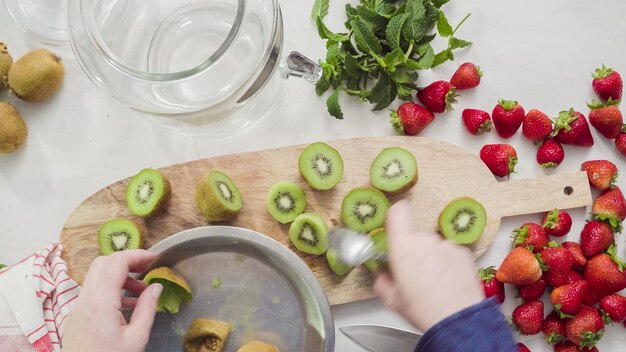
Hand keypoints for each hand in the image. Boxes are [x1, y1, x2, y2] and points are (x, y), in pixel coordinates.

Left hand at [63, 250, 161, 351]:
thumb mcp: (137, 339)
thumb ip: (147, 309)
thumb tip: (155, 287)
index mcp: (100, 304)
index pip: (116, 263)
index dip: (137, 255)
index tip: (155, 259)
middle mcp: (84, 301)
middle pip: (103, 264)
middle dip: (127, 261)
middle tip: (148, 269)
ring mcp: (76, 309)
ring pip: (96, 277)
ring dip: (119, 276)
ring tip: (141, 291)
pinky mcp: (75, 318)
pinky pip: (93, 293)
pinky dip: (110, 289)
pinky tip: (127, 305)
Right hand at [373, 200, 484, 331]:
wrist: (457, 321)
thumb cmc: (423, 309)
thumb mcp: (392, 300)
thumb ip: (382, 282)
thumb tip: (382, 275)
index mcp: (402, 247)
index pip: (398, 212)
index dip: (396, 215)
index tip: (395, 225)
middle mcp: (424, 240)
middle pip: (415, 235)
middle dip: (413, 249)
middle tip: (415, 273)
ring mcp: (446, 244)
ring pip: (433, 245)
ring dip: (432, 257)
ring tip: (434, 281)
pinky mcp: (463, 252)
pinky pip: (450, 252)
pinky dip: (448, 263)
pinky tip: (448, 281)